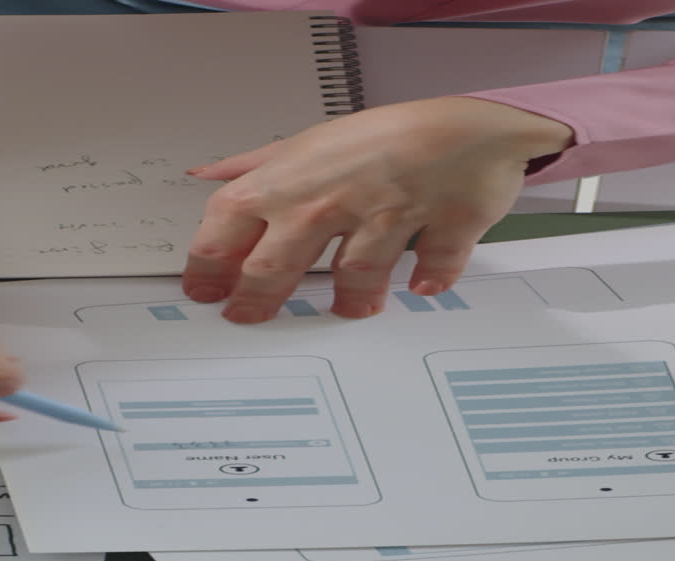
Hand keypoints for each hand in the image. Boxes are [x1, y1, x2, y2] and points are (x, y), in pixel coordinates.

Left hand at [181, 97, 572, 322]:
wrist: (470, 128)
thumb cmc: (387, 138)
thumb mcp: (314, 143)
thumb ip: (258, 167)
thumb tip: (207, 175)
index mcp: (295, 180)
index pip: (229, 224)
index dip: (208, 265)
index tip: (204, 291)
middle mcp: (332, 200)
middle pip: (275, 264)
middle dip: (256, 300)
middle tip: (250, 317)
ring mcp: (387, 214)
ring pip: (354, 272)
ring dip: (351, 300)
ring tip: (353, 309)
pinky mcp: (439, 228)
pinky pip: (432, 263)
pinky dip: (430, 277)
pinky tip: (422, 285)